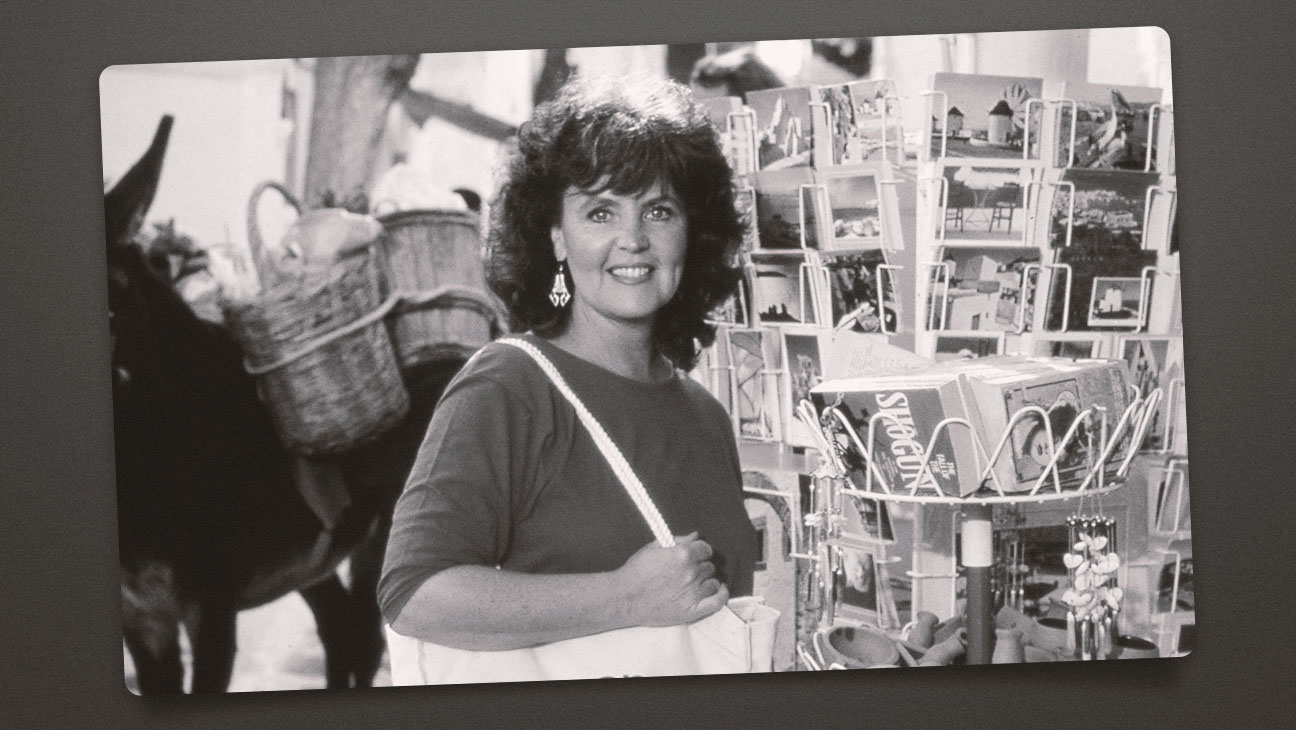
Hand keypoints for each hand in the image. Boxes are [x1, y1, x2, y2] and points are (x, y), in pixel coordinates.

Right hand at [614, 532, 728, 626]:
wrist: (625, 598)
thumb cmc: (636, 572)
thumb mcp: (653, 548)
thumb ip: (678, 540)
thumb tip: (696, 536)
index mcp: (683, 554)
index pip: (706, 549)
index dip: (700, 552)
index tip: (695, 555)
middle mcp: (691, 572)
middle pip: (708, 566)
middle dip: (700, 566)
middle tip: (687, 572)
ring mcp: (693, 592)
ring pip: (713, 581)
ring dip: (706, 580)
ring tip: (693, 583)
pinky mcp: (693, 610)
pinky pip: (718, 601)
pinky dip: (722, 594)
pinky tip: (719, 589)